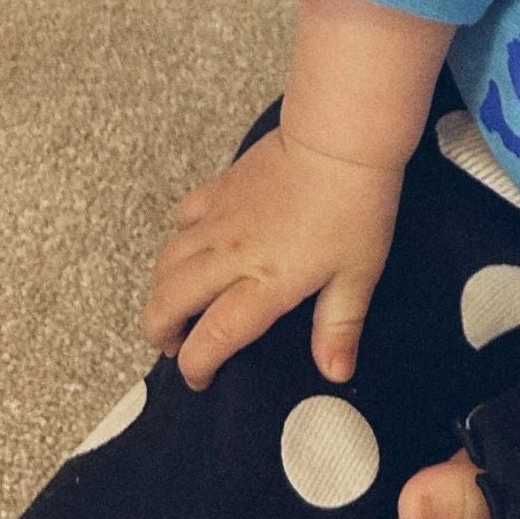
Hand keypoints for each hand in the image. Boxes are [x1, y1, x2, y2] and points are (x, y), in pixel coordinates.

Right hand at [140, 125, 403, 392]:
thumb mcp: (359, 274)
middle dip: (160, 332)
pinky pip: (181, 220)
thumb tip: (335, 373)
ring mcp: (219, 220)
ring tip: (178, 306)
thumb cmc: (356, 206)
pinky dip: (178, 241)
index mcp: (265, 283)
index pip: (211, 338)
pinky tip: (195, 248)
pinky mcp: (220, 189)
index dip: (196, 366)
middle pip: (168, 301)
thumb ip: (339, 326)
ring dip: (162, 291)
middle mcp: (231, 256)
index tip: (200, 379)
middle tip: (174, 344)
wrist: (340, 139)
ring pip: (166, 263)